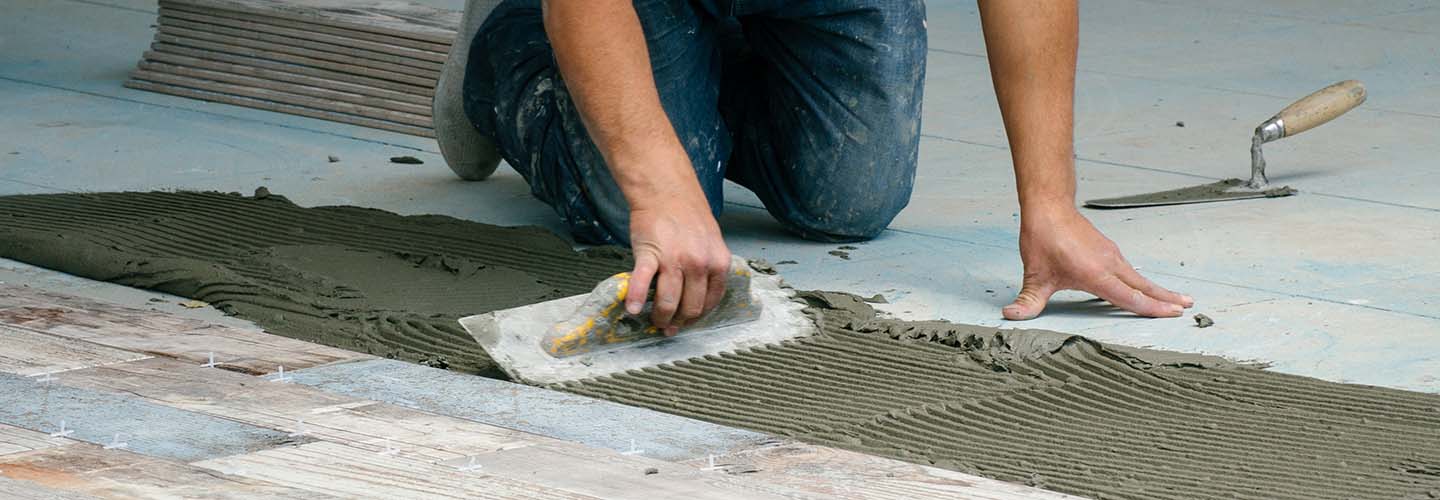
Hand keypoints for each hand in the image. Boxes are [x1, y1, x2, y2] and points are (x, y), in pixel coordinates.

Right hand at [623, 182, 730, 335]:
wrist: (666, 190)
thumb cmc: (687, 216)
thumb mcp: (711, 243)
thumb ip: (708, 268)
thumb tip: (698, 295)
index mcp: (718, 263)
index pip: (710, 302)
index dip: (697, 317)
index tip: (686, 322)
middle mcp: (699, 264)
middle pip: (690, 307)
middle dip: (678, 322)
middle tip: (668, 326)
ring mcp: (675, 260)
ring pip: (669, 302)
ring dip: (660, 318)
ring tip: (653, 321)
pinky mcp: (650, 254)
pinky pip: (643, 283)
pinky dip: (637, 299)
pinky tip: (632, 310)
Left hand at [1004, 207, 1192, 319]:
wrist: (1049, 207)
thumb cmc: (1043, 239)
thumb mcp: (1034, 275)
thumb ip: (1027, 301)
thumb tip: (1011, 316)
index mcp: (1096, 274)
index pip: (1129, 297)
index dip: (1151, 308)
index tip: (1172, 314)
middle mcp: (1109, 264)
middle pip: (1143, 286)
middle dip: (1165, 298)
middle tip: (1187, 307)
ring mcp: (1111, 255)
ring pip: (1138, 276)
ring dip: (1156, 289)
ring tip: (1174, 299)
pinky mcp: (1107, 249)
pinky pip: (1129, 269)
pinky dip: (1141, 279)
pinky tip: (1142, 286)